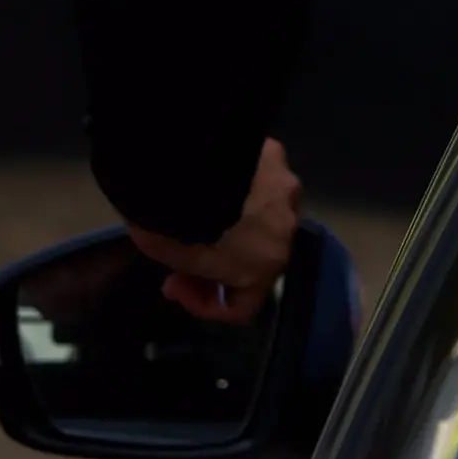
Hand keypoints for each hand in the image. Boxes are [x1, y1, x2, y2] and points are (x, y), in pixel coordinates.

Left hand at [126, 138, 302, 324]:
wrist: (184, 164)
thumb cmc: (177, 222)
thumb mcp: (171, 255)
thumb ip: (190, 264)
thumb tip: (189, 257)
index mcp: (264, 266)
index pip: (242, 305)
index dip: (204, 303)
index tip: (172, 283)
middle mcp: (286, 230)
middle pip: (257, 252)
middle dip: (225, 252)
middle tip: (188, 240)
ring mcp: (285, 188)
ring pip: (265, 209)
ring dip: (239, 211)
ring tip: (203, 198)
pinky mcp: (275, 153)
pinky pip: (259, 172)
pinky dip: (240, 175)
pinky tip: (210, 166)